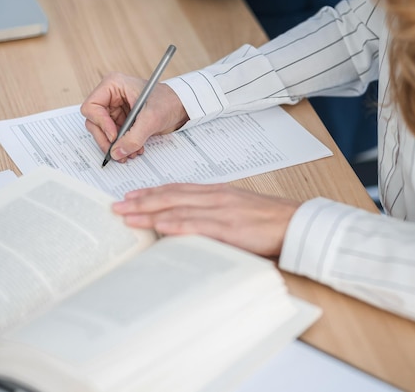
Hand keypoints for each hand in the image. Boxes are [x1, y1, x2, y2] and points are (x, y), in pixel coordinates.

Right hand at [81, 73, 188, 162]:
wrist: (181, 107)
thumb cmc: (168, 101)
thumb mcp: (151, 119)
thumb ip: (134, 137)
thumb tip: (117, 152)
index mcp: (113, 85)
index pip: (92, 107)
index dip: (101, 123)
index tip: (114, 136)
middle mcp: (110, 97)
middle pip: (94, 122)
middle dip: (107, 140)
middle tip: (118, 152)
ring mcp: (115, 110)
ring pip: (103, 133)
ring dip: (116, 146)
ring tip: (130, 152)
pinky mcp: (121, 121)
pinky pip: (114, 138)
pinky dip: (122, 146)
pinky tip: (135, 149)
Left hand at [112, 183, 300, 256]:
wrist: (296, 222)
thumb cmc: (270, 220)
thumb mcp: (238, 210)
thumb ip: (215, 213)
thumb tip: (192, 224)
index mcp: (217, 192)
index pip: (177, 189)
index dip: (152, 192)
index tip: (132, 196)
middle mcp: (215, 196)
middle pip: (170, 196)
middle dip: (141, 201)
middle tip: (117, 205)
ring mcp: (221, 210)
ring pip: (177, 208)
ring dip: (149, 212)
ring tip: (127, 215)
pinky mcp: (228, 226)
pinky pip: (196, 224)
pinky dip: (174, 223)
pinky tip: (158, 225)